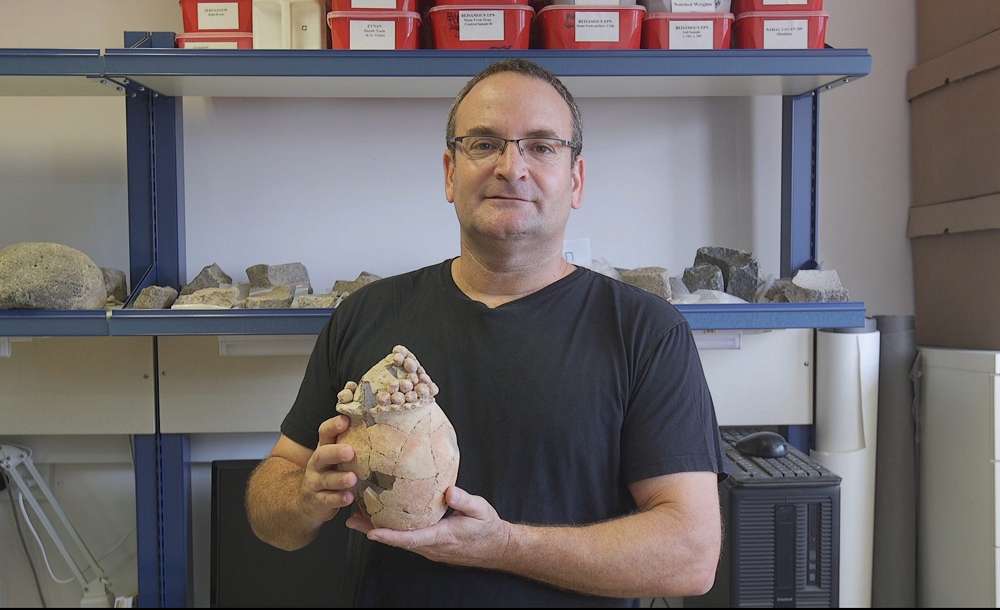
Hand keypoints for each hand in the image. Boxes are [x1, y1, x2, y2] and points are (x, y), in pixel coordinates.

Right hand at [298, 415, 357, 526]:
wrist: (309, 502)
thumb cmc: (332, 473)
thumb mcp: (338, 457)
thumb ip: (353, 444)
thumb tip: (382, 426)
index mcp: (325, 448)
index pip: (325, 433)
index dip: (333, 426)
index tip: (345, 420)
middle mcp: (317, 464)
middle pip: (322, 454)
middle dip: (335, 452)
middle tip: (350, 451)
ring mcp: (315, 483)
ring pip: (325, 479)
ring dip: (339, 479)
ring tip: (352, 478)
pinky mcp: (317, 501)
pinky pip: (327, 500)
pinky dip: (337, 499)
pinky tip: (348, 497)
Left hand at [347, 486, 512, 570]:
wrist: (496, 547)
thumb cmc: (488, 528)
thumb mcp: (481, 510)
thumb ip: (465, 500)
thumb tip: (449, 491)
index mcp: (441, 537)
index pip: (411, 539)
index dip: (390, 536)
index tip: (371, 532)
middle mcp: (431, 546)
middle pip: (397, 540)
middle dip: (373, 531)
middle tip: (352, 519)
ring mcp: (429, 547)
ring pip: (399, 540)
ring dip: (379, 530)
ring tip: (358, 517)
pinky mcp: (430, 543)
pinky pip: (406, 538)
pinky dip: (391, 530)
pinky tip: (382, 518)